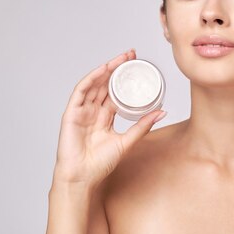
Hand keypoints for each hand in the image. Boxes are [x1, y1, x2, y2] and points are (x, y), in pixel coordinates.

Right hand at [53, 49, 166, 188]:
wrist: (82, 177)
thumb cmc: (100, 164)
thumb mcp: (127, 142)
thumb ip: (142, 126)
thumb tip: (162, 112)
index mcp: (105, 117)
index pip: (115, 92)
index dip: (125, 78)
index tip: (137, 66)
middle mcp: (93, 111)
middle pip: (106, 84)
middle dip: (118, 68)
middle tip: (131, 55)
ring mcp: (82, 111)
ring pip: (95, 84)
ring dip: (107, 69)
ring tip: (120, 58)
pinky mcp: (71, 113)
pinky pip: (81, 91)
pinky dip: (91, 79)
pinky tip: (102, 70)